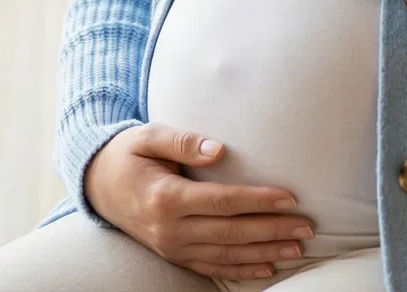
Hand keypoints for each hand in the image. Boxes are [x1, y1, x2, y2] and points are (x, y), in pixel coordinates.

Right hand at [82, 124, 317, 280]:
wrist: (97, 185)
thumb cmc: (127, 154)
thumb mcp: (148, 136)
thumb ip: (183, 141)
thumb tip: (220, 149)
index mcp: (166, 197)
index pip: (222, 202)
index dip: (258, 201)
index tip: (290, 198)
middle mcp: (170, 228)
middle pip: (231, 232)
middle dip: (272, 231)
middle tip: (308, 227)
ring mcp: (172, 246)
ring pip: (226, 255)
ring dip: (265, 253)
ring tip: (297, 248)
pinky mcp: (174, 255)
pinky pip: (212, 267)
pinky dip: (242, 269)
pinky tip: (268, 267)